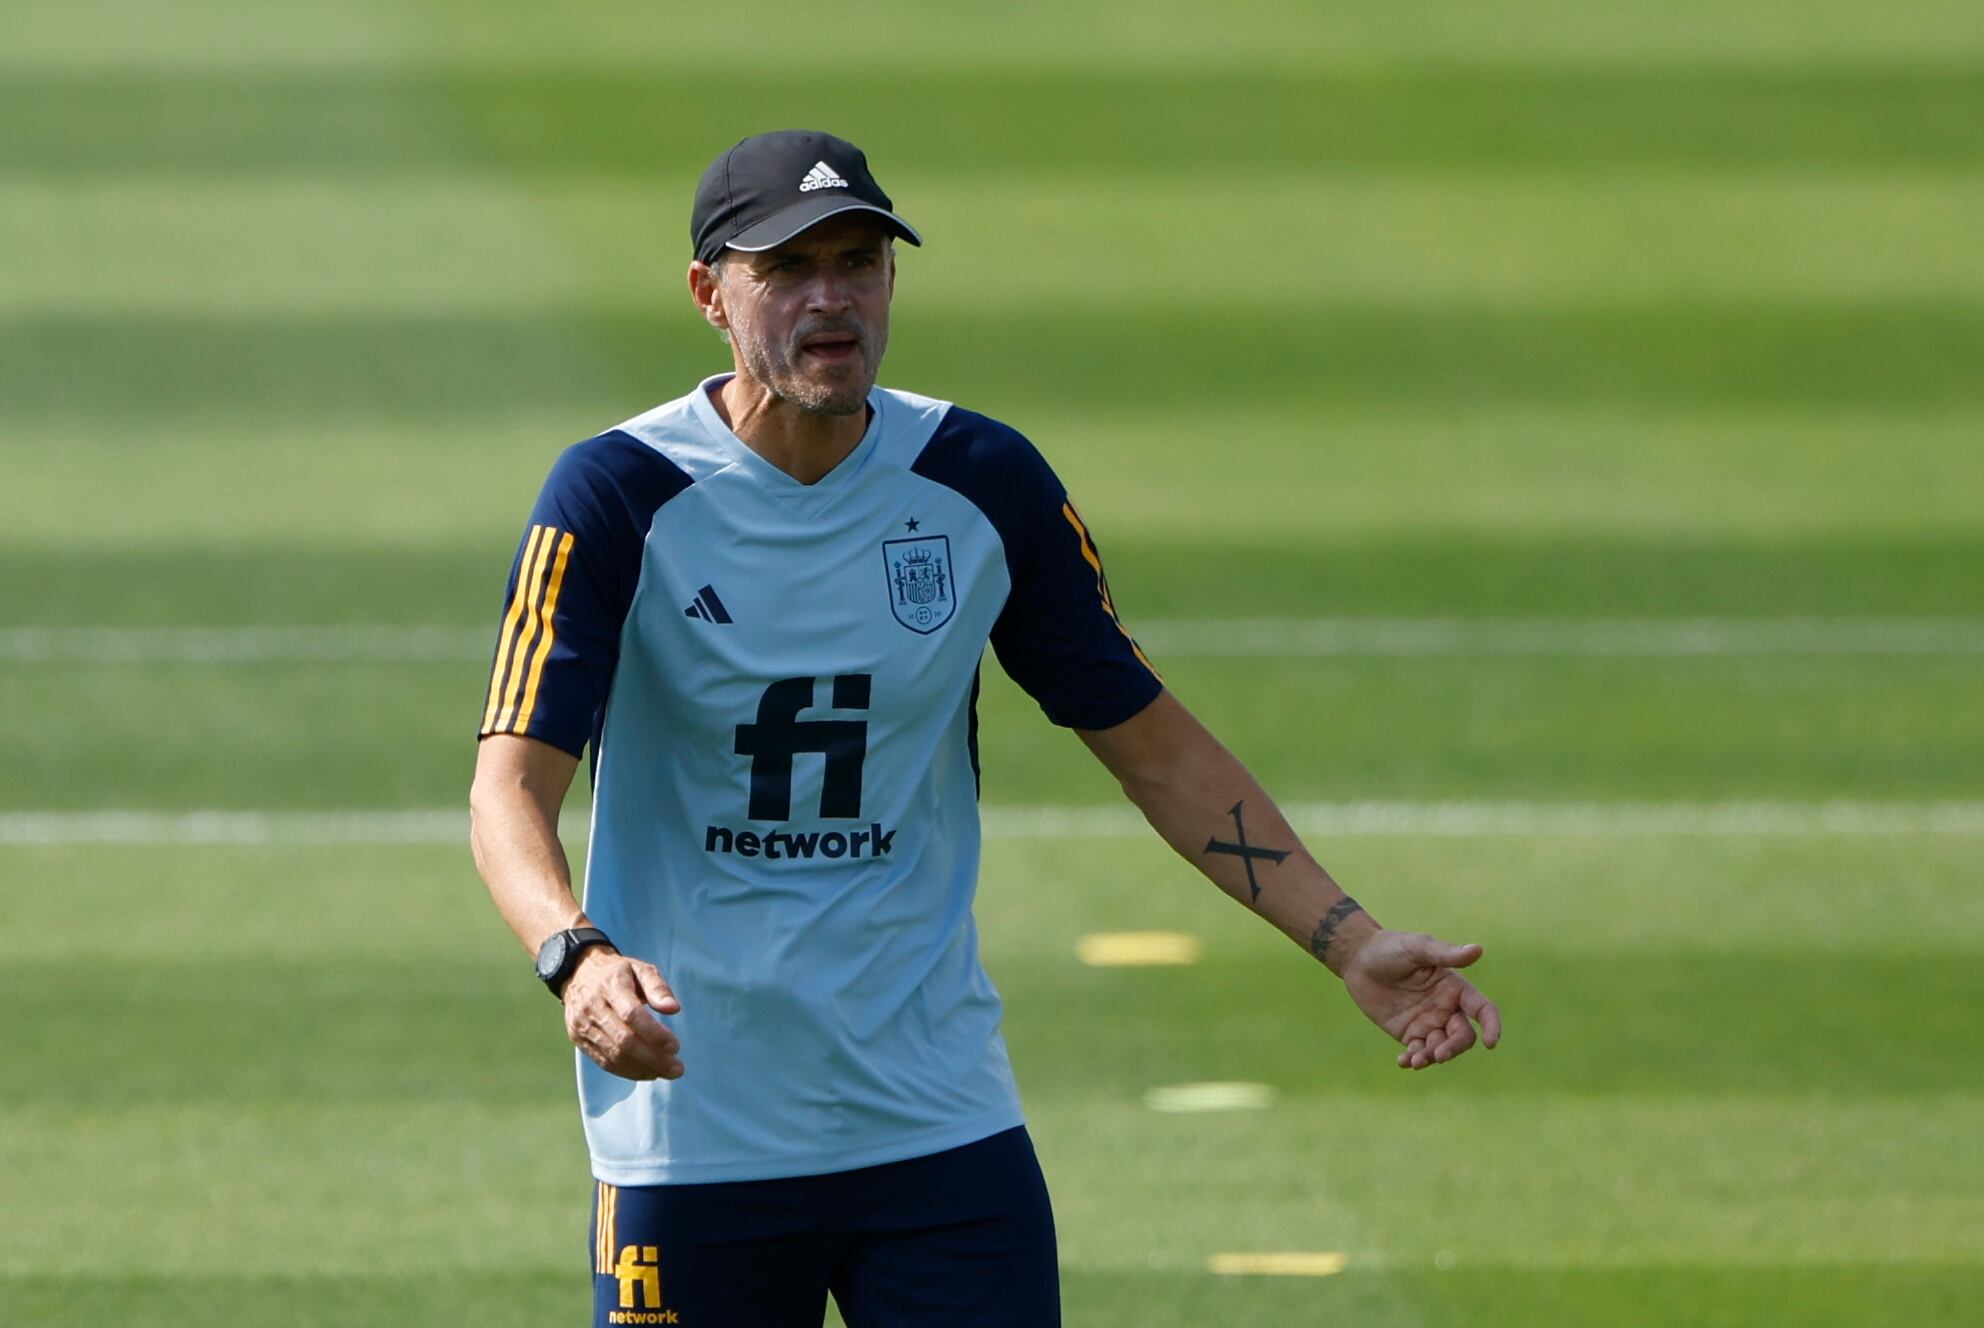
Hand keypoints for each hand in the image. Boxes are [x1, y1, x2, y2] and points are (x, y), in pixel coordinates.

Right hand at [561, 948, 684, 1080]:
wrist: (578, 973)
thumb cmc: (618, 973)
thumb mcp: (640, 969)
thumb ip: (658, 987)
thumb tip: (674, 1009)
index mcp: (610, 986)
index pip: (632, 1015)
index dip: (655, 1034)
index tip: (676, 1046)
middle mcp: (593, 1007)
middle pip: (624, 1040)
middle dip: (653, 1058)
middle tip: (677, 1069)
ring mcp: (582, 1025)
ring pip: (613, 1055)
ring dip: (643, 1069)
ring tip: (665, 1072)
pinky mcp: (578, 1039)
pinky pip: (604, 1062)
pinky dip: (627, 1071)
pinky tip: (647, 1072)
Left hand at [1340, 931, 1501, 1069]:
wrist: (1358, 959)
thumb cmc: (1390, 948)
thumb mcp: (1417, 947)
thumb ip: (1445, 953)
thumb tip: (1478, 949)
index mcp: (1455, 988)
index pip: (1483, 1010)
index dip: (1492, 1026)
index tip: (1490, 1043)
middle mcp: (1446, 1008)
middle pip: (1463, 1036)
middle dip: (1454, 1048)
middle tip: (1439, 1055)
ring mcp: (1428, 1022)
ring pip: (1441, 1048)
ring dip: (1432, 1057)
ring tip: (1415, 1060)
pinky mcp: (1408, 1033)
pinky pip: (1418, 1052)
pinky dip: (1413, 1059)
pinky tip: (1403, 1061)